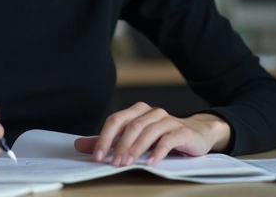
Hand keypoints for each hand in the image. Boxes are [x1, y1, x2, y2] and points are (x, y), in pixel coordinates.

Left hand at [74, 103, 231, 166]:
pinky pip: (168, 139)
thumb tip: (79, 145)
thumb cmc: (162, 137)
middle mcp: (152, 112)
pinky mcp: (182, 132)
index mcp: (137, 111)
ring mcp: (168, 120)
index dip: (104, 138)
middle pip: (131, 125)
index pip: (116, 120)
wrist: (196, 135)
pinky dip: (158, 151)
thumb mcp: (134, 139)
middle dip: (120, 145)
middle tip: (113, 163)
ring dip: (136, 148)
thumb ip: (108, 142)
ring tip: (129, 164)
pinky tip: (151, 162)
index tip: (97, 157)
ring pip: (148, 131)